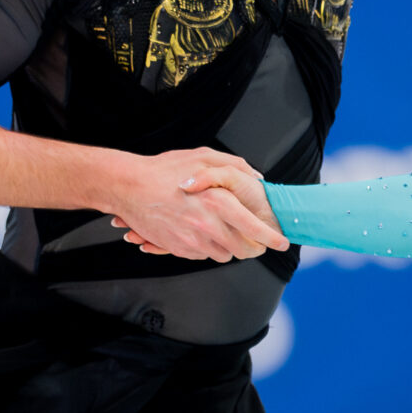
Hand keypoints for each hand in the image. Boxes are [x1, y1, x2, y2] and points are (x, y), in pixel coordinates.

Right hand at [103, 148, 286, 260]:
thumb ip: (234, 165)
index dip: (272, 239)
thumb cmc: (165, 170)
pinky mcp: (180, 249)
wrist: (129, 187)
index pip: (255, 228)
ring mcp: (192, 241)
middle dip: (254, 247)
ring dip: (230, 248)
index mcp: (218, 202)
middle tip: (256, 241)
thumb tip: (257, 177)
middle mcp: (208, 226)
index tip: (282, 242)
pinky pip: (203, 256)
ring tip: (225, 231)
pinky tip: (202, 232)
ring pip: (225, 255)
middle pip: (243, 249)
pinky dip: (208, 248)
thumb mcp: (202, 156)